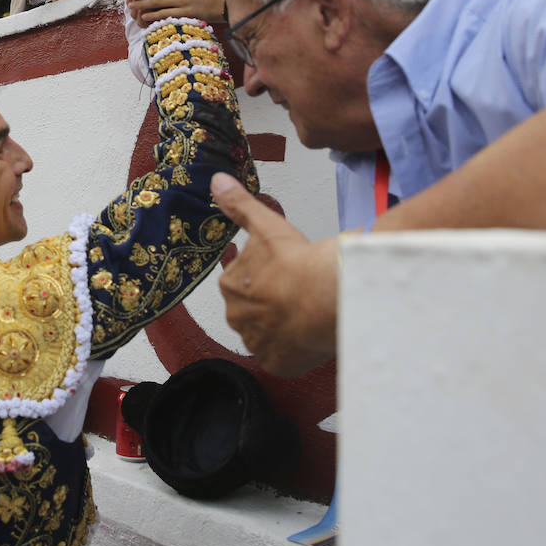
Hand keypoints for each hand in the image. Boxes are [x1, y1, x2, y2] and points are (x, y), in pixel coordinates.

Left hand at [212, 173, 338, 375]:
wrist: (329, 297)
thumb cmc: (298, 261)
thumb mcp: (266, 226)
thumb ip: (239, 205)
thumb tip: (216, 181)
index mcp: (231, 286)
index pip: (241, 281)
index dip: (262, 275)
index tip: (281, 272)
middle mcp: (237, 319)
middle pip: (252, 308)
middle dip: (270, 301)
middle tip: (295, 290)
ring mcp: (258, 344)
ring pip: (267, 333)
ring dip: (281, 325)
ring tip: (304, 310)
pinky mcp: (278, 364)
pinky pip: (282, 357)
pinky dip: (292, 348)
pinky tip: (306, 333)